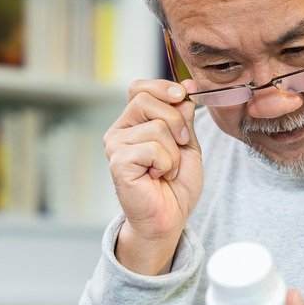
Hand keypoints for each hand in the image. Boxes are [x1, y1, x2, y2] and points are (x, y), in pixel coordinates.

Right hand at [103, 79, 202, 274]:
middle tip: (182, 145)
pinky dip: (166, 164)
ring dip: (174, 151)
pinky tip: (158, 177)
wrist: (170, 217)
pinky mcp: (118, 162)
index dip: (162, 86)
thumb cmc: (176, 184)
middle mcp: (120, 130)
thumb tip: (185, 87)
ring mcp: (115, 146)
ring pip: (156, 126)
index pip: (139, 88)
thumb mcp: (188, 143)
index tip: (183, 94)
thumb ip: (184, 117)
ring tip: (166, 169)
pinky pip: (152, 148)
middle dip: (176, 121)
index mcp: (134, 122)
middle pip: (148, 100)